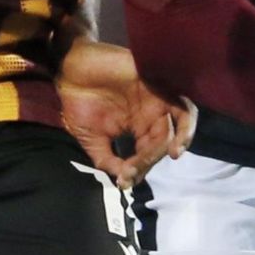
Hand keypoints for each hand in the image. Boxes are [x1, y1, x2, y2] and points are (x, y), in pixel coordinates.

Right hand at [57, 38, 194, 187]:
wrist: (70, 71)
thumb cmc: (79, 103)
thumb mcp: (91, 140)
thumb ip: (107, 160)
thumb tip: (124, 182)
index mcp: (137, 128)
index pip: (148, 154)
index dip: (139, 170)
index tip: (124, 180)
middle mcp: (151, 115)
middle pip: (165, 142)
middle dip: (151, 159)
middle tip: (134, 168)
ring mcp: (156, 100)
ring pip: (182, 123)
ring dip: (181, 141)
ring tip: (172, 155)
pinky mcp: (157, 85)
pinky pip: (182, 106)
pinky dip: (185, 126)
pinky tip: (174, 143)